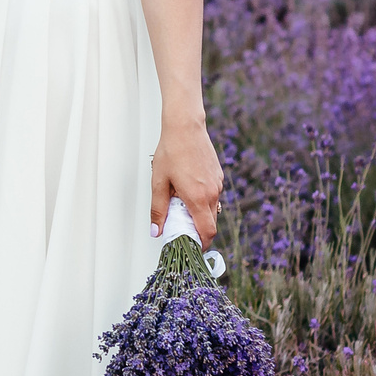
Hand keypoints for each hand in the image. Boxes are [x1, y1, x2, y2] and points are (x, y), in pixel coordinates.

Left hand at [151, 120, 224, 235]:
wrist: (185, 127)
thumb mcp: (159, 183)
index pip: (207, 232)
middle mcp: (213, 193)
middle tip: (181, 228)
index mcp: (198, 198)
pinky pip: (213, 195)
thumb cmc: (171, 151)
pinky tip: (188, 189)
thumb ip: (158, 209)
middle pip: (211, 223)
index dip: (200, 244)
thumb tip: (156, 231)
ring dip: (200, 214)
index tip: (191, 247)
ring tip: (181, 204)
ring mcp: (218, 184)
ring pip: (212, 209)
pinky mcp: (219, 176)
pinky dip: (203, 200)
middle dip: (198, 230)